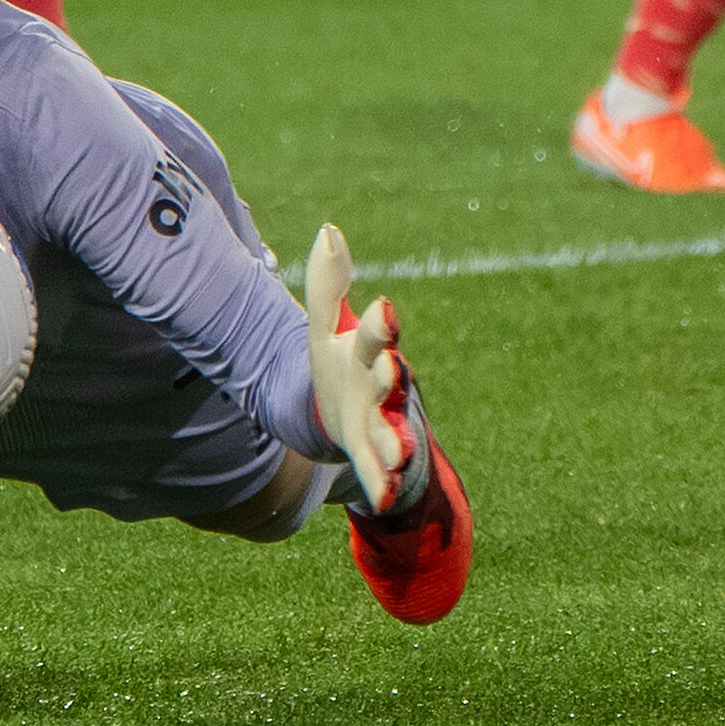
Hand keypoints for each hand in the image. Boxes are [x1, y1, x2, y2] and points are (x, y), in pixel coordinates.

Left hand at [304, 223, 413, 511]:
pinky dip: (383, 483)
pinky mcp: (372, 458)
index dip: (380, 322)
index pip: (376, 333)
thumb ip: (329, 282)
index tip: (383, 307)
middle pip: (389, 381)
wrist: (340, 413)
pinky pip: (380, 473)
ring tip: (399, 448)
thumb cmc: (339, 363)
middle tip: (393, 369)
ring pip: (391, 430)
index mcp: (371, 350)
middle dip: (392, 377)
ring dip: (396, 438)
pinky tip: (383, 496)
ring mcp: (381, 424)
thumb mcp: (326, 324)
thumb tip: (328, 230)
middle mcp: (382, 387)